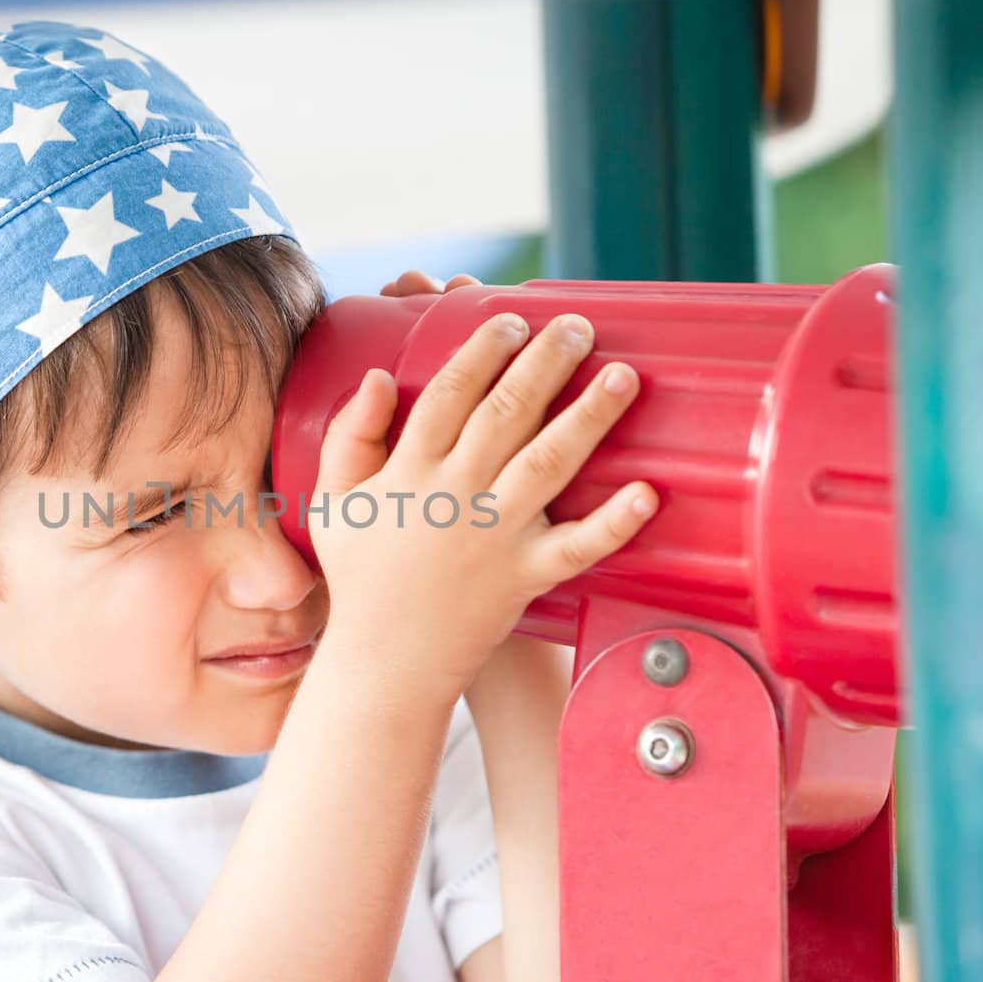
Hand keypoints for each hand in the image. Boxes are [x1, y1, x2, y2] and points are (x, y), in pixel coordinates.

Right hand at [311, 269, 656, 699]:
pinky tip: (649, 493)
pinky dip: (615, 522)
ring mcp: (493, 535)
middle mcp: (454, 494)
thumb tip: (378, 375)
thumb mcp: (332, 502)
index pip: (448, 393)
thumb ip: (349, 436)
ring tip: (623, 375)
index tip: (509, 320)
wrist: (385, 661)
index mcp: (408, 471)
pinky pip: (577, 547)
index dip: (481, 351)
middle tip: (577, 327)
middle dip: (545, 362)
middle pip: (506, 413)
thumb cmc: (360, 577)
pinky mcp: (525, 576)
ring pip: (549, 462)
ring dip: (589, 415)